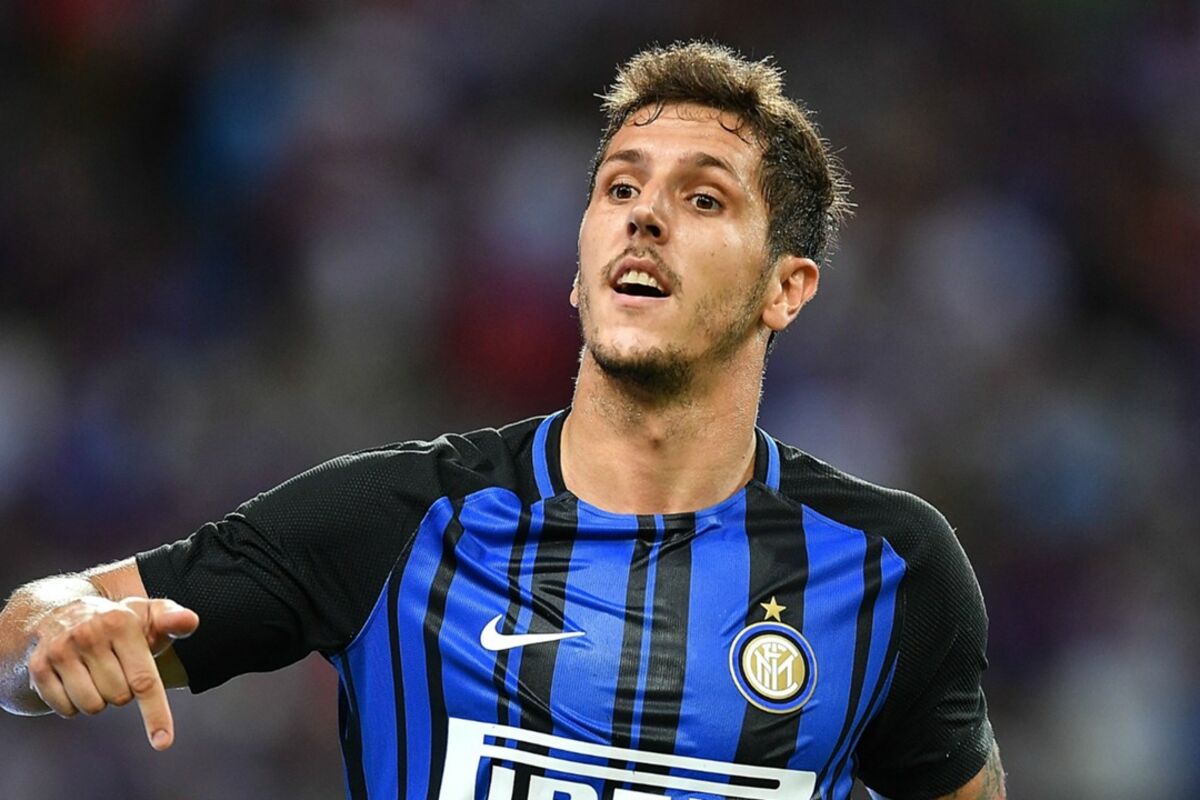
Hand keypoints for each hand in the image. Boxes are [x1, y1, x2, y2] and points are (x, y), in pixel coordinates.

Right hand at [26, 596, 198, 749]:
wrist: (66, 611)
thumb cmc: (121, 623)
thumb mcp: (150, 615)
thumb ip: (173, 620)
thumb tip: (190, 620)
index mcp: (122, 624)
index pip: (144, 680)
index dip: (155, 713)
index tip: (163, 743)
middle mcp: (89, 635)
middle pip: (119, 697)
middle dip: (124, 691)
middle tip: (117, 669)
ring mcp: (61, 650)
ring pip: (92, 706)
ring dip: (100, 700)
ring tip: (97, 675)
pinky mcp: (38, 666)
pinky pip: (65, 709)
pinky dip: (75, 704)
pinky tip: (75, 680)